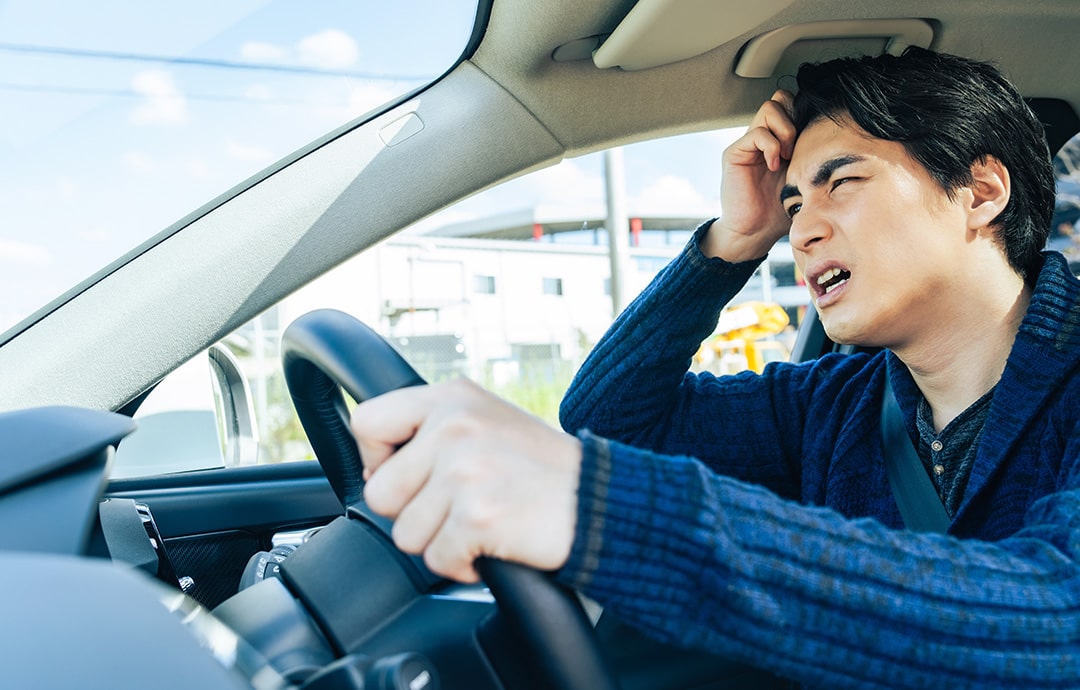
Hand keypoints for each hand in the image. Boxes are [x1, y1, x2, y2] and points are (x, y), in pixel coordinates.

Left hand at [351, 378, 581, 582]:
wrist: (602, 500)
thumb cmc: (544, 469)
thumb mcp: (487, 421)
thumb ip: (433, 429)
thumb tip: (375, 467)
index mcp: (451, 397)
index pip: (368, 422)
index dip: (378, 459)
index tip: (410, 476)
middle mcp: (454, 426)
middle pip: (380, 491)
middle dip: (413, 512)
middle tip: (457, 507)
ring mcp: (464, 470)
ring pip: (405, 533)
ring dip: (441, 541)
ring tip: (481, 522)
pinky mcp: (477, 514)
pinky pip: (437, 559)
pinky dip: (463, 565)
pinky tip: (493, 543)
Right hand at [702, 90, 796, 261]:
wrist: (756, 231)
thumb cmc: (780, 209)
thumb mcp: (806, 176)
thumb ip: (813, 154)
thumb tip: (837, 133)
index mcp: (782, 138)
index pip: (794, 104)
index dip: (805, 114)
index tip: (813, 140)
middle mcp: (764, 136)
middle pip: (781, 98)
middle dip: (795, 117)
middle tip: (798, 146)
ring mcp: (749, 143)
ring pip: (770, 108)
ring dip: (785, 131)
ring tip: (787, 156)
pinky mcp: (735, 152)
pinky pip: (757, 133)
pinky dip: (771, 147)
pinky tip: (774, 166)